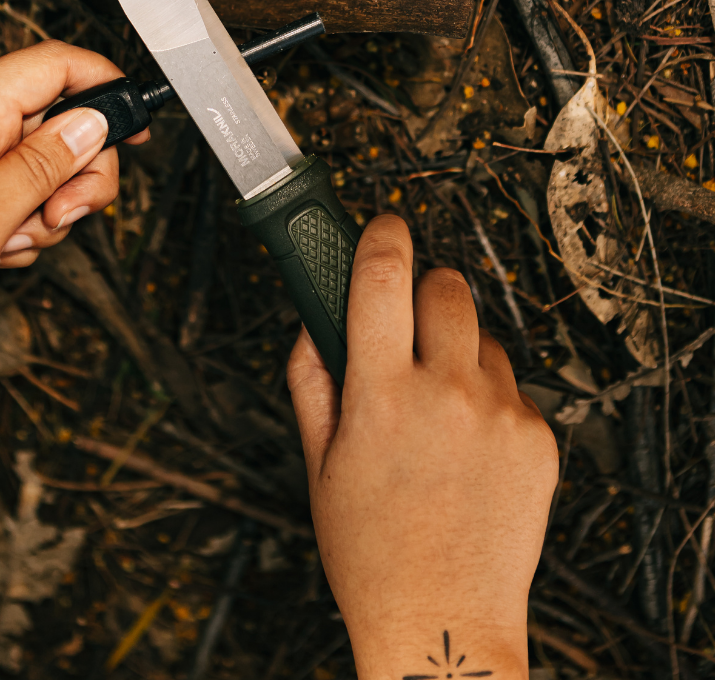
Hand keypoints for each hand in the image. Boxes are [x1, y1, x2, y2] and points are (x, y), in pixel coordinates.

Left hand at [0, 40, 143, 484]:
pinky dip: (21, 228)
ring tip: (10, 244)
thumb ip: (42, 167)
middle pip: (57, 124)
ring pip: (42, 169)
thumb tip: (92, 122)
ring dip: (47, 210)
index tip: (135, 125)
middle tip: (61, 214)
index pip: (49, 65)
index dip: (102, 83)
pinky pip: (16, 200)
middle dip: (78, 172)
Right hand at [288, 215, 556, 678]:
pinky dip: (488, 396)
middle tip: (408, 326)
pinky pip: (513, 385)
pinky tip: (468, 443)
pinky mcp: (537, 437)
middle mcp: (445, 393)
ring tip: (439, 406)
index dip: (381, 235)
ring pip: (483, 336)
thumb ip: (310, 380)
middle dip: (424, 290)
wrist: (443, 622)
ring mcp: (499, 413)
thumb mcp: (319, 464)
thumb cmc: (372, 552)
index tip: (382, 225)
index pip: (383, 276)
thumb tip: (312, 325)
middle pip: (446, 286)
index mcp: (380, 394)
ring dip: (458, 349)